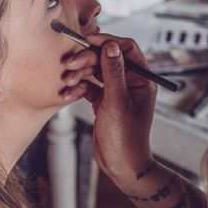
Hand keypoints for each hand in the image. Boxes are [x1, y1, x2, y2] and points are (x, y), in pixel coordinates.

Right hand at [62, 34, 156, 186]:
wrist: (121, 166)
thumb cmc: (126, 138)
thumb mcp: (118, 102)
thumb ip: (113, 72)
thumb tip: (110, 45)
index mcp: (141, 79)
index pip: (126, 49)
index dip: (107, 42)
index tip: (87, 41)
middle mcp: (129, 82)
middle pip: (106, 58)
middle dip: (87, 59)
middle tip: (70, 64)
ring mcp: (116, 92)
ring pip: (95, 72)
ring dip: (79, 74)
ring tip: (67, 81)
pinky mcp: (103, 101)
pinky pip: (89, 86)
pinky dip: (78, 88)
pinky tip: (67, 94)